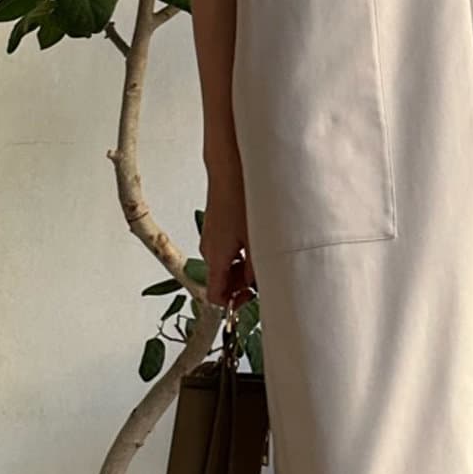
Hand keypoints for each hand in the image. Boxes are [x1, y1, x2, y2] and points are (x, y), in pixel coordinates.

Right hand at [201, 170, 256, 307]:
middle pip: (222, 282)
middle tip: (263, 278)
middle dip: (242, 286)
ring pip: (226, 266)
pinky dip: (240, 253)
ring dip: (243, 268)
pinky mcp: (216, 227)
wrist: (229, 168)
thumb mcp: (256, 240)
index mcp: (215, 258)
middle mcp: (209, 250)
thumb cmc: (241, 198)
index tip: (250, 300)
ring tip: (263, 256)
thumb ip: (257, 269)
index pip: (215, 296)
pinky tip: (257, 241)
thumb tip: (259, 286)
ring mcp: (211, 238)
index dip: (232, 305)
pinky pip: (227, 250)